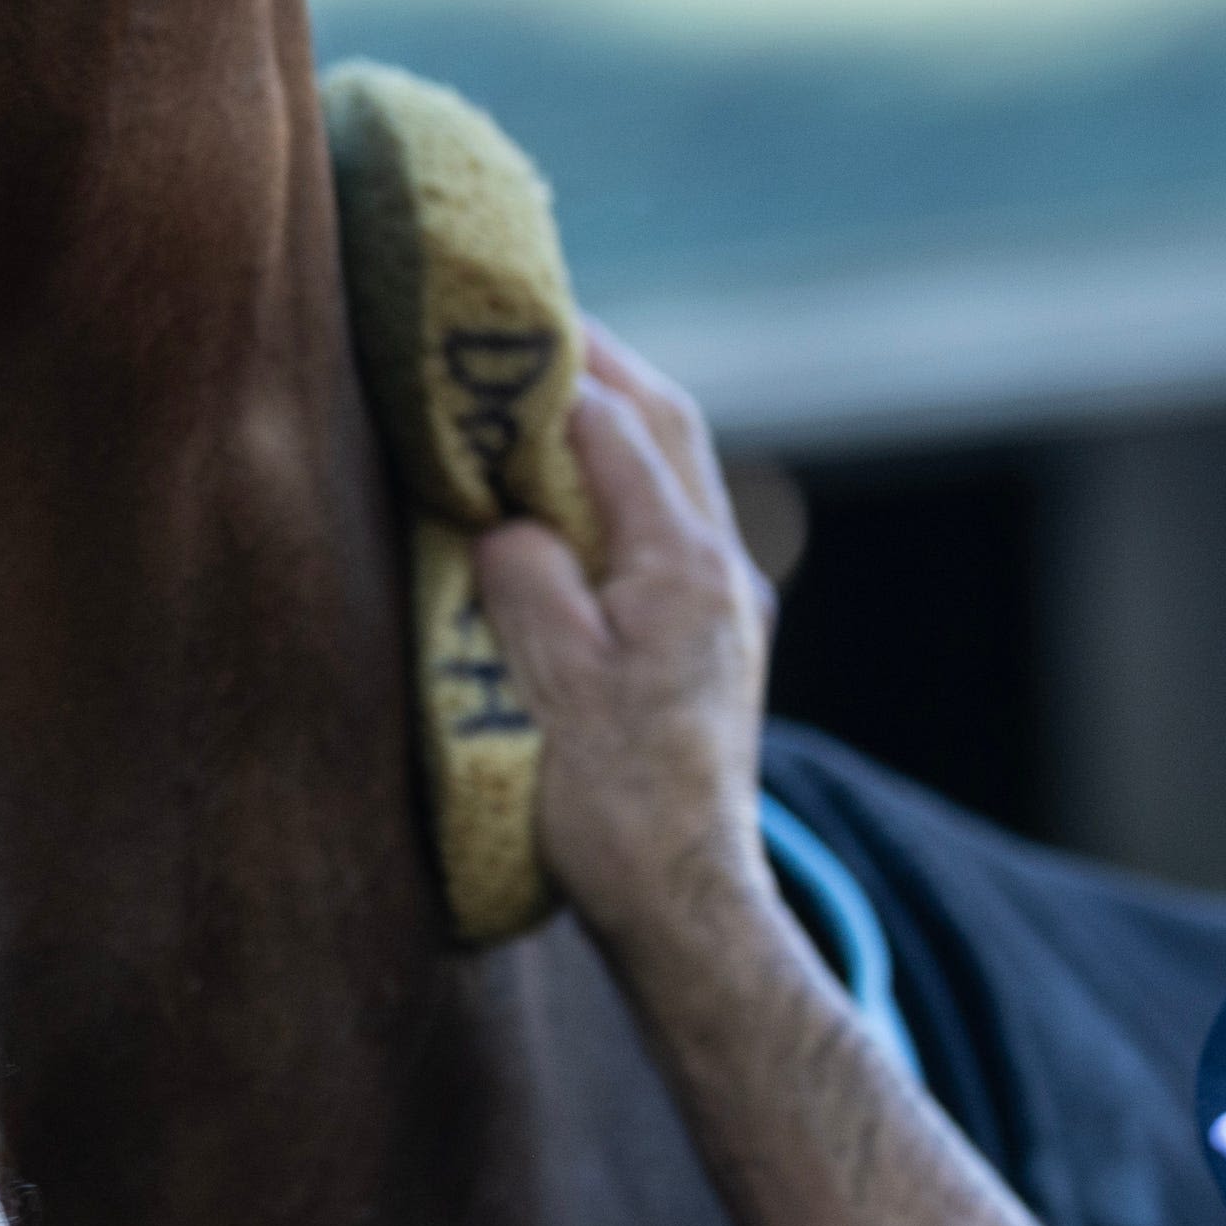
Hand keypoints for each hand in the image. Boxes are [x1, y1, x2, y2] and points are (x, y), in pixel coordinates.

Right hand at [471, 320, 778, 954]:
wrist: (686, 903)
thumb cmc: (614, 802)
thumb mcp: (549, 679)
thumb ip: (526, 575)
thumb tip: (505, 521)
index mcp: (684, 567)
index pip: (619, 426)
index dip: (555, 369)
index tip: (497, 325)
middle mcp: (722, 571)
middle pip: (668, 427)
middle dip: (601, 365)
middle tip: (529, 322)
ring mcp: (728, 604)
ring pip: (679, 471)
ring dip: (618, 415)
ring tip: (545, 386)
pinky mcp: (712, 638)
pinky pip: (670, 519)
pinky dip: (624, 474)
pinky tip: (575, 486)